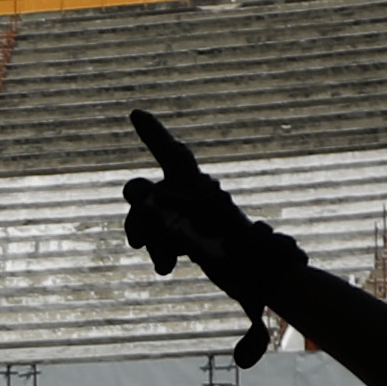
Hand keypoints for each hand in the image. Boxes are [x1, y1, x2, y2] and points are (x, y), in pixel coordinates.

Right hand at [118, 109, 289, 292]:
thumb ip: (149, 200)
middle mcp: (193, 192)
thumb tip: (131, 189)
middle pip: (149, 195)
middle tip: (137, 244)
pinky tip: (168, 267)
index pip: (168, 150)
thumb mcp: (177, 218)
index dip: (151, 132)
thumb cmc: (220, 243)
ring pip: (155, 219)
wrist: (256, 271)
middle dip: (139, 220)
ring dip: (152, 241)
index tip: (137, 114)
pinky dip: (163, 250)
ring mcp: (194, 215)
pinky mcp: (198, 236)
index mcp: (192, 180)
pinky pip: (169, 237)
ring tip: (165, 266)